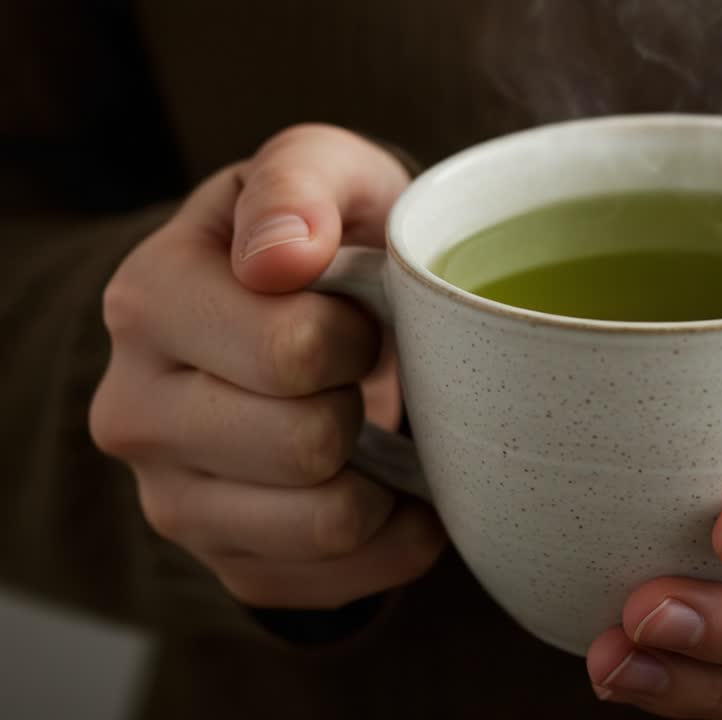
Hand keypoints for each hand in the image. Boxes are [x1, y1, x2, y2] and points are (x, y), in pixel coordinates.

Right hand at [90, 124, 444, 608]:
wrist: (303, 320)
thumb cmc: (324, 238)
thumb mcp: (320, 171)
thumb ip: (300, 182)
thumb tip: (282, 255)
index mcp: (148, 301)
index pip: (292, 351)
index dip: (358, 332)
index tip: (355, 312)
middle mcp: (134, 412)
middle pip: (308, 443)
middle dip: (363, 398)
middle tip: (359, 369)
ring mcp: (172, 500)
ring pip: (328, 522)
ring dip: (385, 473)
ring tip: (375, 424)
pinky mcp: (227, 561)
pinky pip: (342, 577)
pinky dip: (394, 534)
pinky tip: (389, 482)